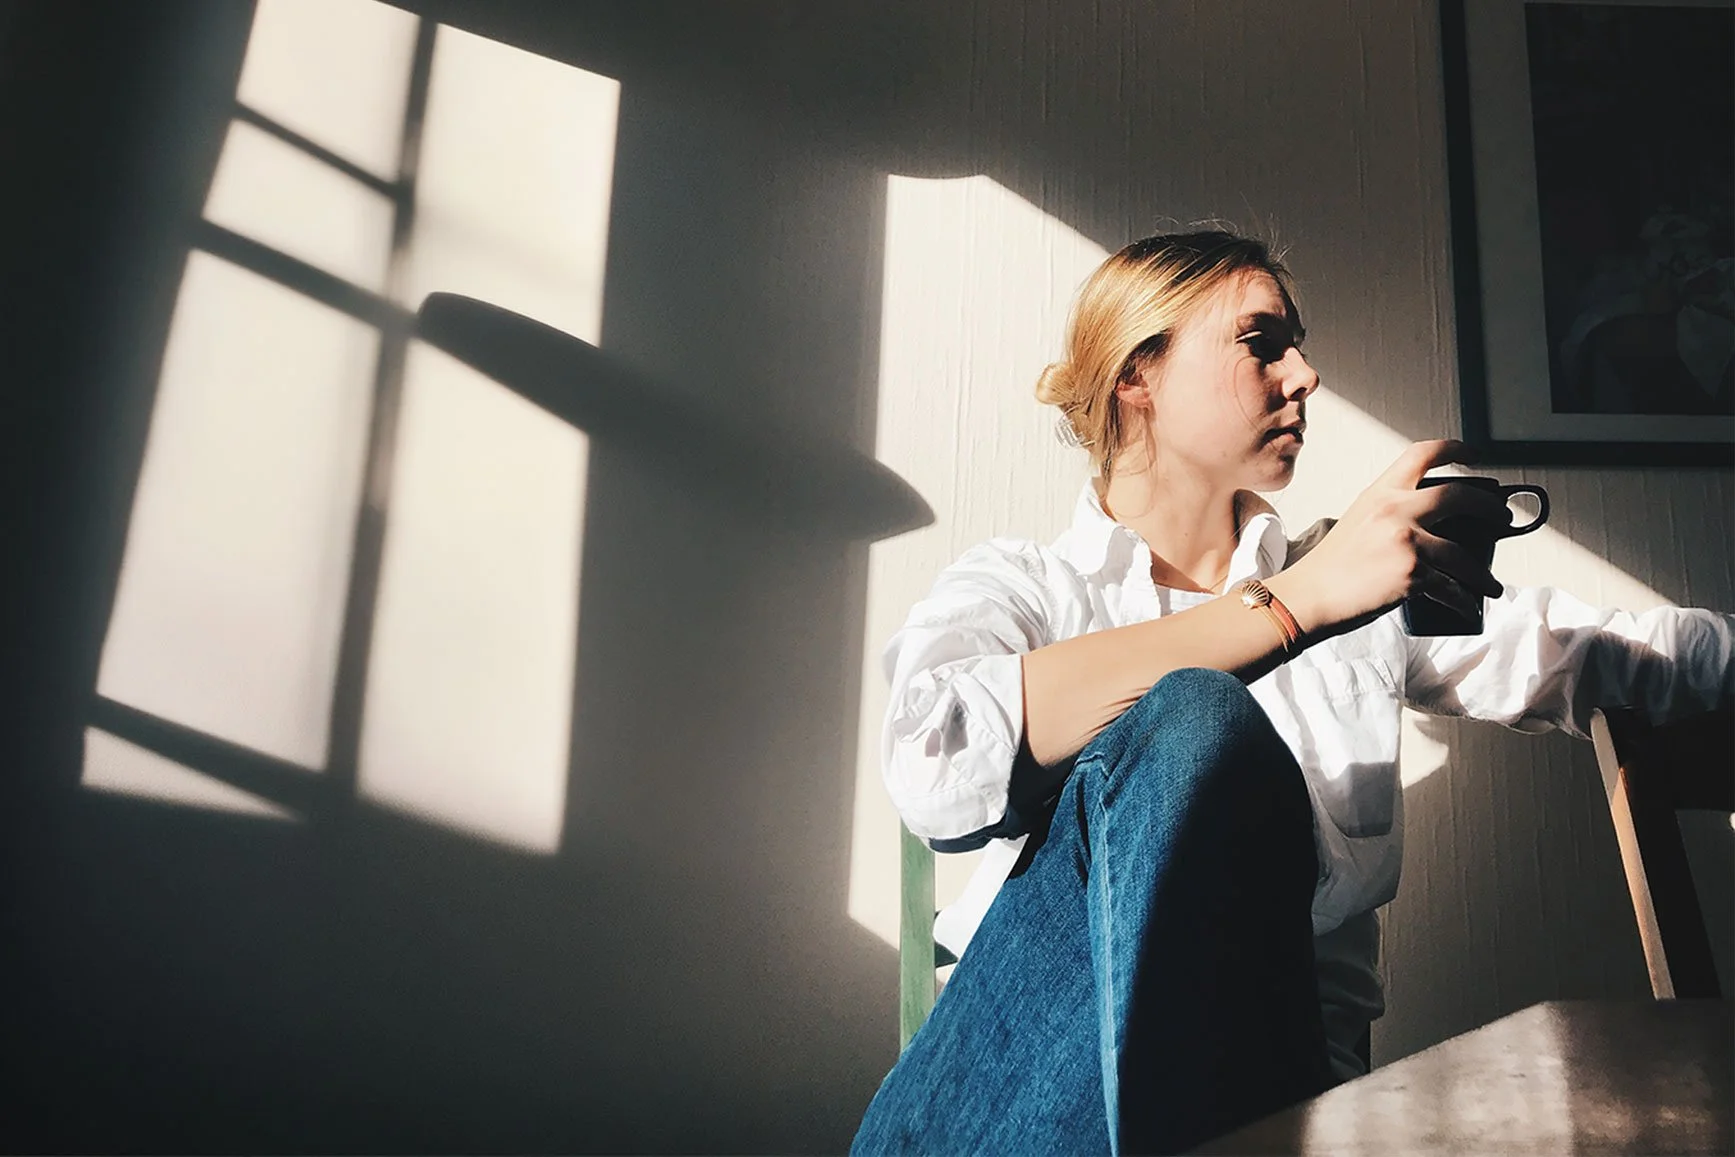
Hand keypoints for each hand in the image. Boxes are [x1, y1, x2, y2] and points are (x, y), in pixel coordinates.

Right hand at [1278, 440, 1511, 637]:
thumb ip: (1391, 513)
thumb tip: (1433, 526)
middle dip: (1490, 507)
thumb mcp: (1359, 522)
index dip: (1453, 448)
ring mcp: (1405, 540)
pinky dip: (1463, 601)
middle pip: (1459, 495)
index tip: (1472, 453)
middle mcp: (1395, 509)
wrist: (1309, 596)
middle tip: (1501, 516)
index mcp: (1380, 493)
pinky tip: (1467, 606)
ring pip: (1464, 554)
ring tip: (1490, 585)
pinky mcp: (1412, 573)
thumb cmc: (1331, 567)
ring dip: (1483, 574)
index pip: (1422, 454)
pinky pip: (1451, 588)